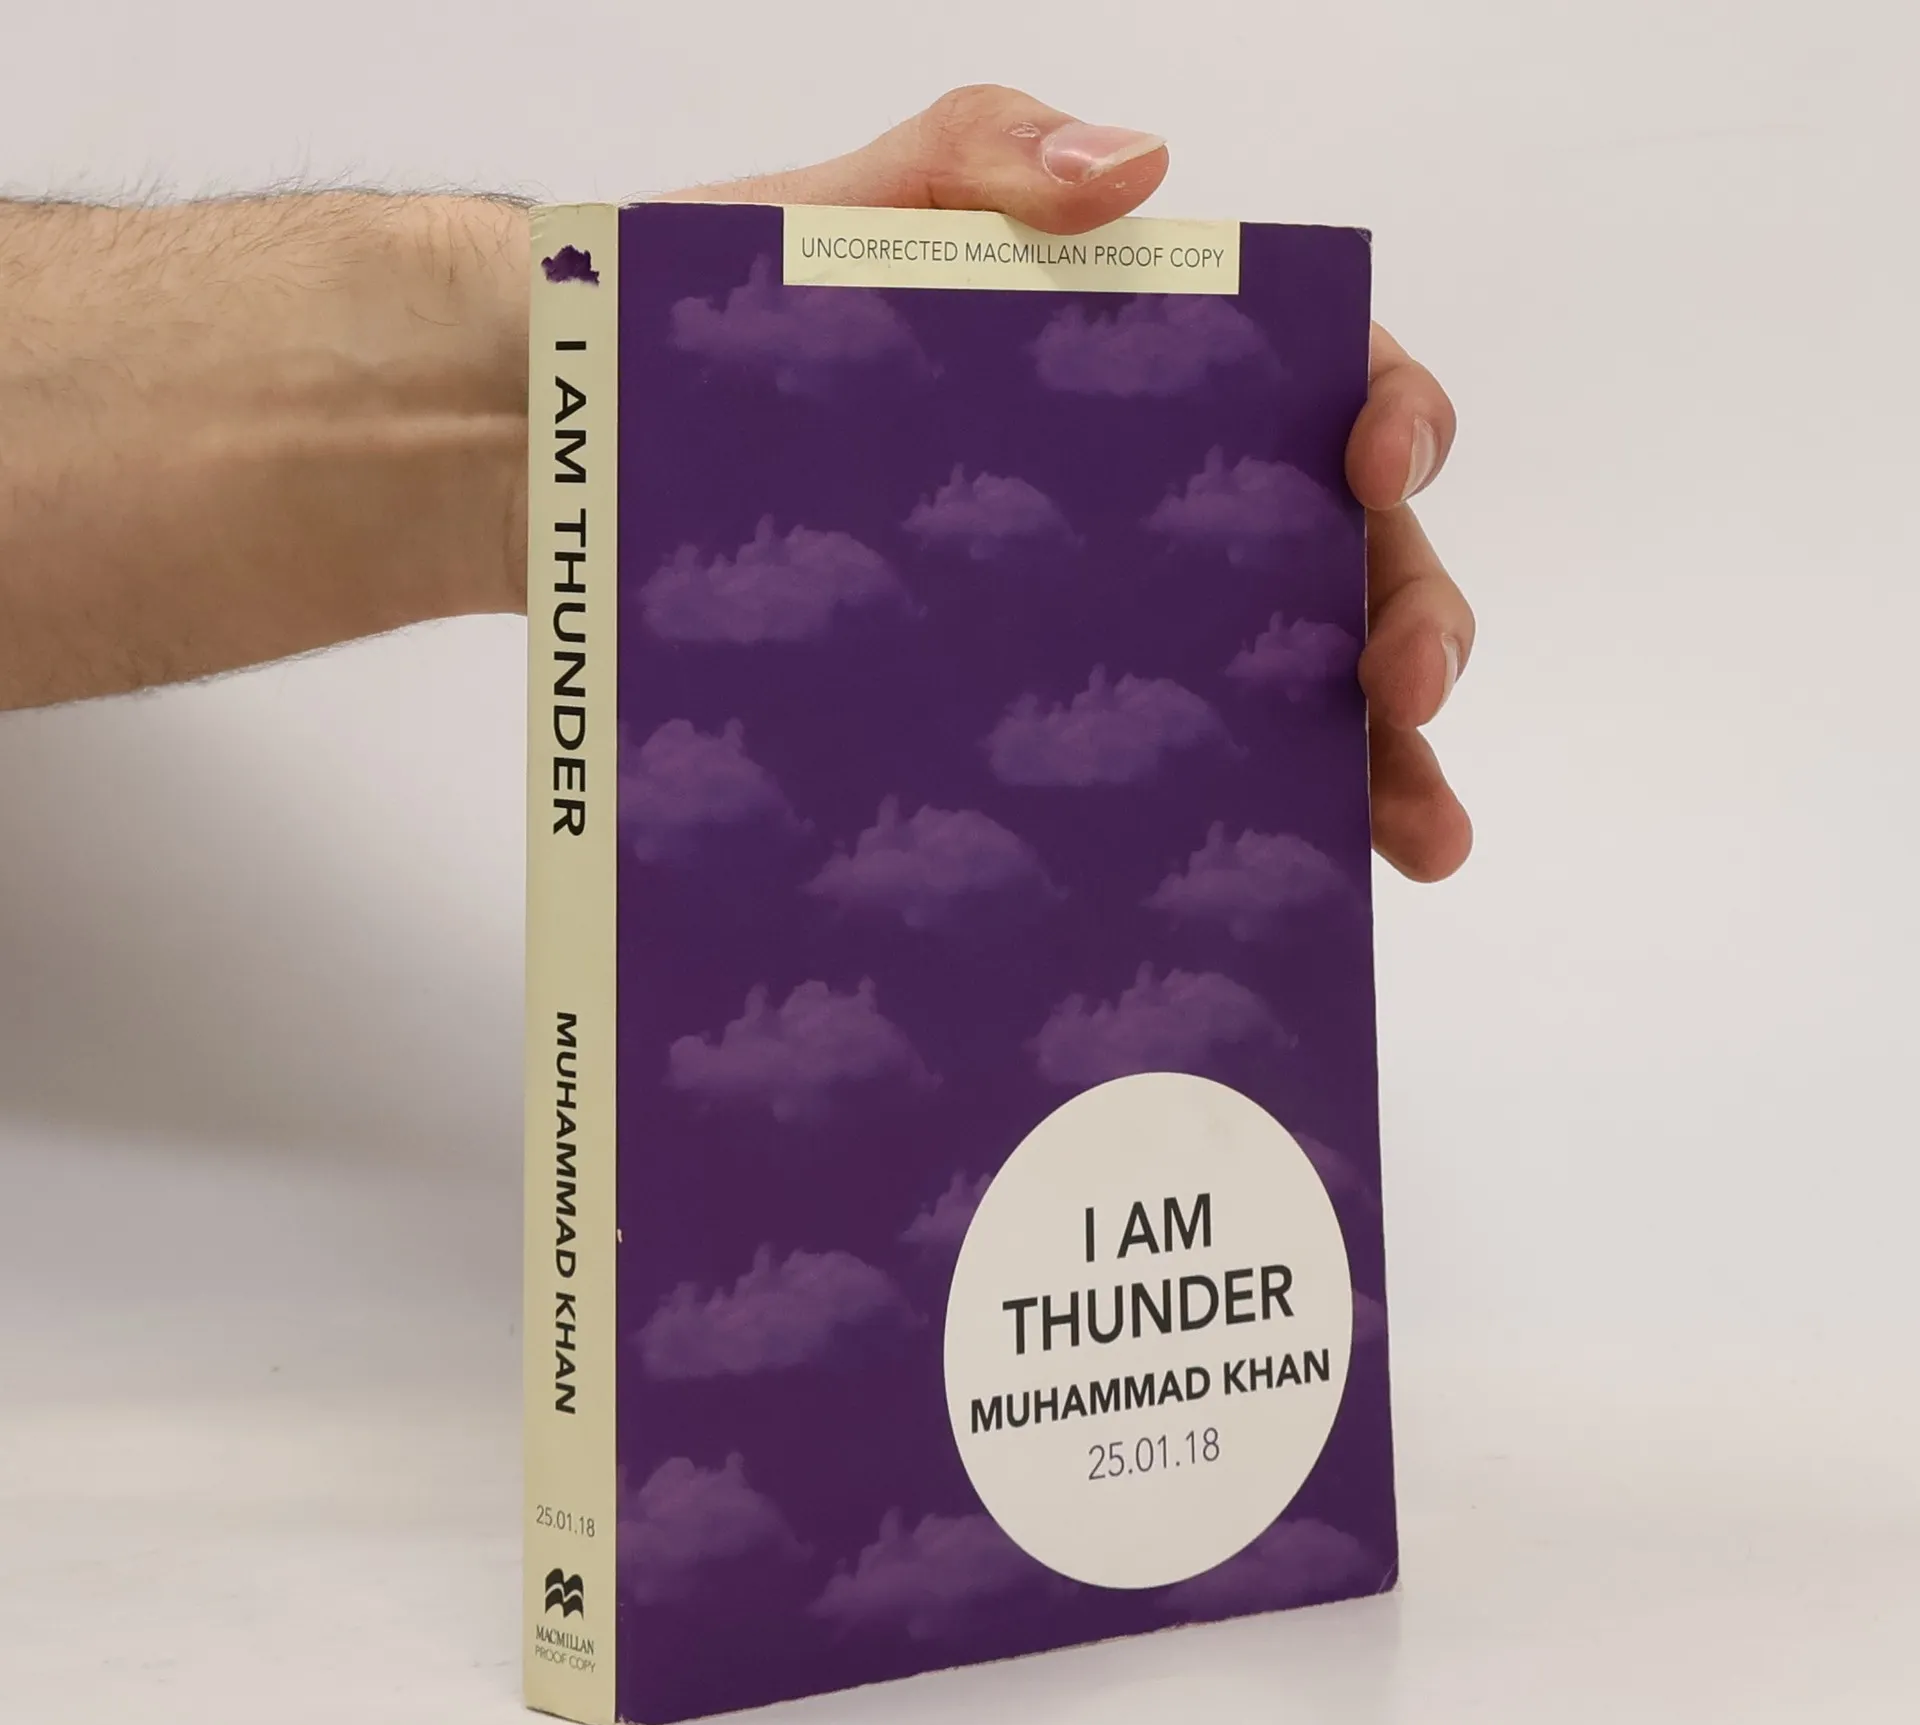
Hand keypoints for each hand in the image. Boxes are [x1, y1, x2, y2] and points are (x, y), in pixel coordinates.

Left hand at [664, 86, 1473, 881]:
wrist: (552, 459)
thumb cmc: (698, 321)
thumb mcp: (832, 210)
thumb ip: (977, 155)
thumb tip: (1139, 168)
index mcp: (1134, 373)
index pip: (1312, 381)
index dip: (1387, 415)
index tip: (1375, 468)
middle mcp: (1137, 511)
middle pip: (1331, 561)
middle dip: (1406, 621)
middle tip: (1405, 698)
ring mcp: (1086, 627)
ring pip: (1270, 691)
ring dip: (1363, 766)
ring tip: (1410, 841)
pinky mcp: (1013, 724)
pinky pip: (1142, 787)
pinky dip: (1219, 838)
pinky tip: (1256, 900)